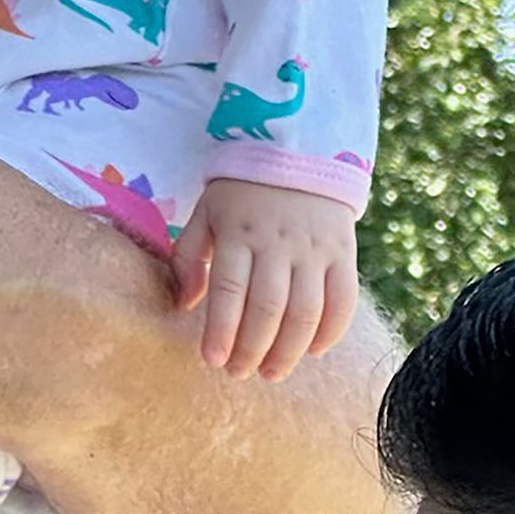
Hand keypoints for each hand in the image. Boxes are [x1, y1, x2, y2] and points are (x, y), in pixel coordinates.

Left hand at [169, 178, 359, 381]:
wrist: (295, 155)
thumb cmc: (241, 193)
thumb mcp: (206, 212)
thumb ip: (190, 255)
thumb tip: (184, 305)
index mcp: (238, 230)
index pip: (229, 289)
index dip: (221, 330)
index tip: (212, 360)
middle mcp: (277, 241)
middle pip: (268, 307)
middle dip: (252, 348)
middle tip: (238, 373)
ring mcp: (314, 249)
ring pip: (305, 312)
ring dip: (288, 351)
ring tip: (270, 372)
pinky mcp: (343, 254)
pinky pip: (342, 302)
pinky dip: (329, 333)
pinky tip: (311, 352)